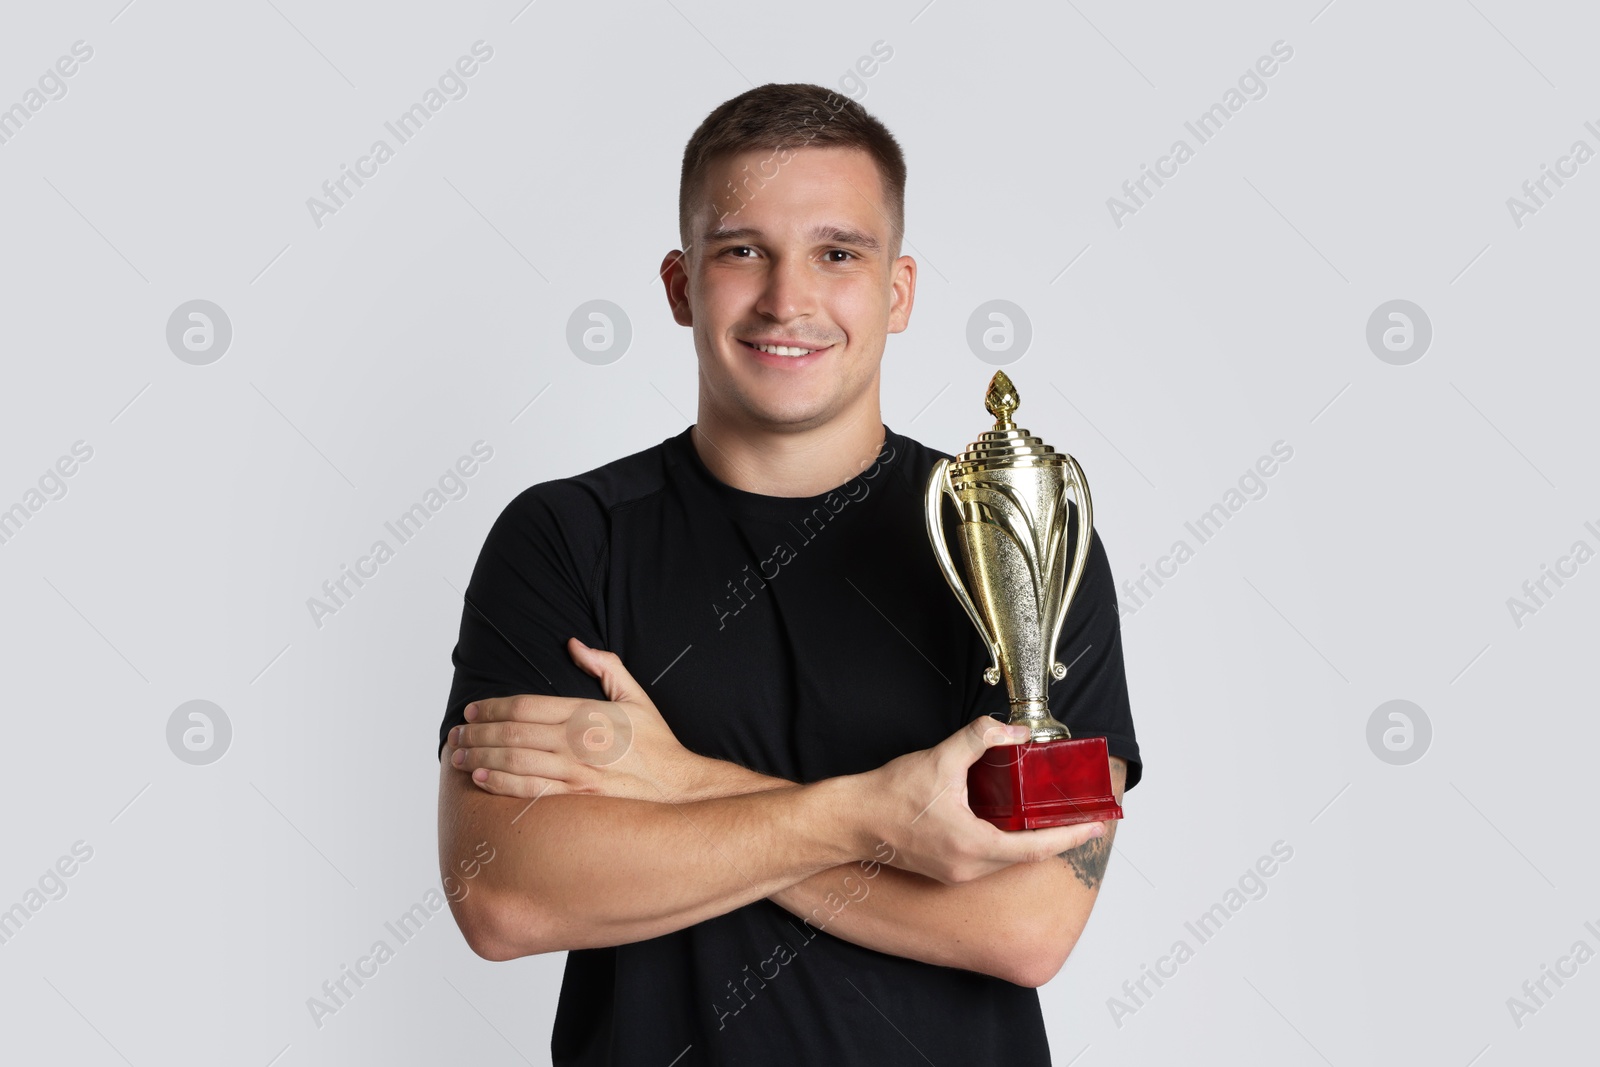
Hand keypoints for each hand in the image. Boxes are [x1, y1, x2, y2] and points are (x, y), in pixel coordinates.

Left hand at [447, 638, 709, 802]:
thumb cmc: (657, 744)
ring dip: (480, 757)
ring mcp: (576, 772)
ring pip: (514, 761)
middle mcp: (578, 741)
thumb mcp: (637, 696)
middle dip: (477, 732)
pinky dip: (501, 783)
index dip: (493, 707)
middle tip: (456, 733)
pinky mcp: (577, 798)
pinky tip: (481, 778)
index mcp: (588, 713)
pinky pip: (530, 790)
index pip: (526, 706)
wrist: (679, 788)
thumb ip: (605, 667)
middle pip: (513, 733)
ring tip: (457, 755)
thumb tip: (574, 644)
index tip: (472, 709)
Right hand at [862, 716, 1106, 884]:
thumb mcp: (939, 759)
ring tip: (1050, 819)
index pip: (1034, 848)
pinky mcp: (946, 870)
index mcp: (971, 845)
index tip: (1094, 828)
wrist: (852, 820)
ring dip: (1030, 841)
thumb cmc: (889, 795)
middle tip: (1080, 819)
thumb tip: (1013, 731)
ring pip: (1006, 859)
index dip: (1068, 838)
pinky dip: (1006, 842)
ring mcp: (956, 873)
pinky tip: (1010, 822)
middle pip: (1024, 856)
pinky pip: (988, 859)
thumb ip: (979, 739)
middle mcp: (967, 868)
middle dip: (1055, 838)